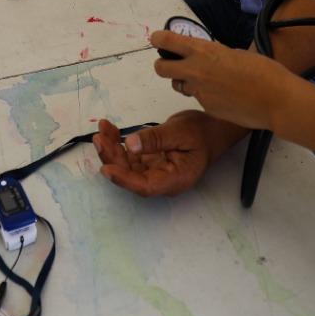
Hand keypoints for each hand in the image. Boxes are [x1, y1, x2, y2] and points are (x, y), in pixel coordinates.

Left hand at [92, 113, 221, 197]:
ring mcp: (156, 171)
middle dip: (112, 158)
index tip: (106, 169)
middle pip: (132, 176)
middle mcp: (163, 180)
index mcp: (175, 179)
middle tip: (99, 137)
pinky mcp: (151, 161)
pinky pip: (130, 156)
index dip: (124, 180)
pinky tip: (110, 130)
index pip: (145, 186)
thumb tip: (130, 144)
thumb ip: (156, 139)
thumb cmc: (202, 131)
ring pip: (128, 166)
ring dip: (112, 150)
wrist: (215, 129)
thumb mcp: (180, 130)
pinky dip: (118, 144)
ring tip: (102, 129)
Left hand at [150, 30, 304, 131]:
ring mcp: (200, 92)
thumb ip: (214, 55)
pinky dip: (206, 96)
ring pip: (179, 86)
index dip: (158, 39)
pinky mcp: (207, 108)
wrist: (275, 100)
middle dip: (164, 65)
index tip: (158, 39)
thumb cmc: (263, 71)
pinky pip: (198, 99)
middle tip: (174, 64)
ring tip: (205, 81)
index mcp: (204, 51)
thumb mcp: (235, 54)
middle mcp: (196, 71)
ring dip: (185, 82)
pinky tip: (223, 96)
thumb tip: (205, 58)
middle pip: (160, 68)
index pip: (167, 41)